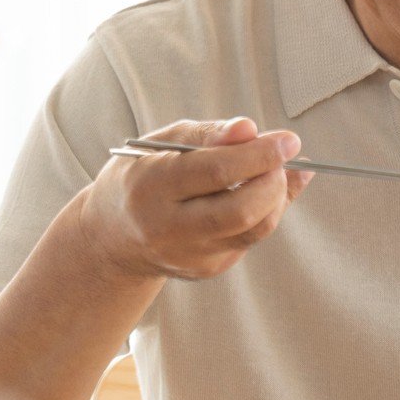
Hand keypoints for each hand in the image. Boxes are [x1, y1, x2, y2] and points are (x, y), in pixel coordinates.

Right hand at [73, 117, 310, 281]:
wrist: (112, 236)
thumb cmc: (142, 177)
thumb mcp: (163, 143)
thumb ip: (209, 134)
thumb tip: (251, 129)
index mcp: (152, 187)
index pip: (216, 171)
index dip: (259, 154)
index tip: (288, 140)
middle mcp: (168, 228)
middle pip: (240, 211)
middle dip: (274, 181)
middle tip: (281, 160)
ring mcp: (189, 255)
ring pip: (253, 230)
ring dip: (276, 199)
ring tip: (272, 175)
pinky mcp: (206, 269)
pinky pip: (249, 240)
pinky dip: (264, 213)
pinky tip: (259, 195)